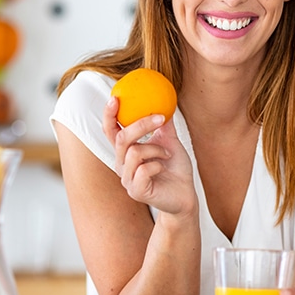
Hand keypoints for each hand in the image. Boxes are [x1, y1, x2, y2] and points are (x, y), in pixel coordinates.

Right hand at [103, 96, 194, 215]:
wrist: (186, 195)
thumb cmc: (175, 169)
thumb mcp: (170, 141)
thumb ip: (163, 124)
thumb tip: (164, 100)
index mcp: (126, 152)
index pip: (111, 131)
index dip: (109, 116)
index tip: (115, 99)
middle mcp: (122, 165)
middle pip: (122, 138)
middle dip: (141, 125)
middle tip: (160, 117)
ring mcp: (127, 180)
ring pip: (135, 152)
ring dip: (156, 149)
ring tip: (167, 154)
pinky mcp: (136, 191)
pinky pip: (143, 169)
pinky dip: (158, 163)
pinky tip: (164, 167)